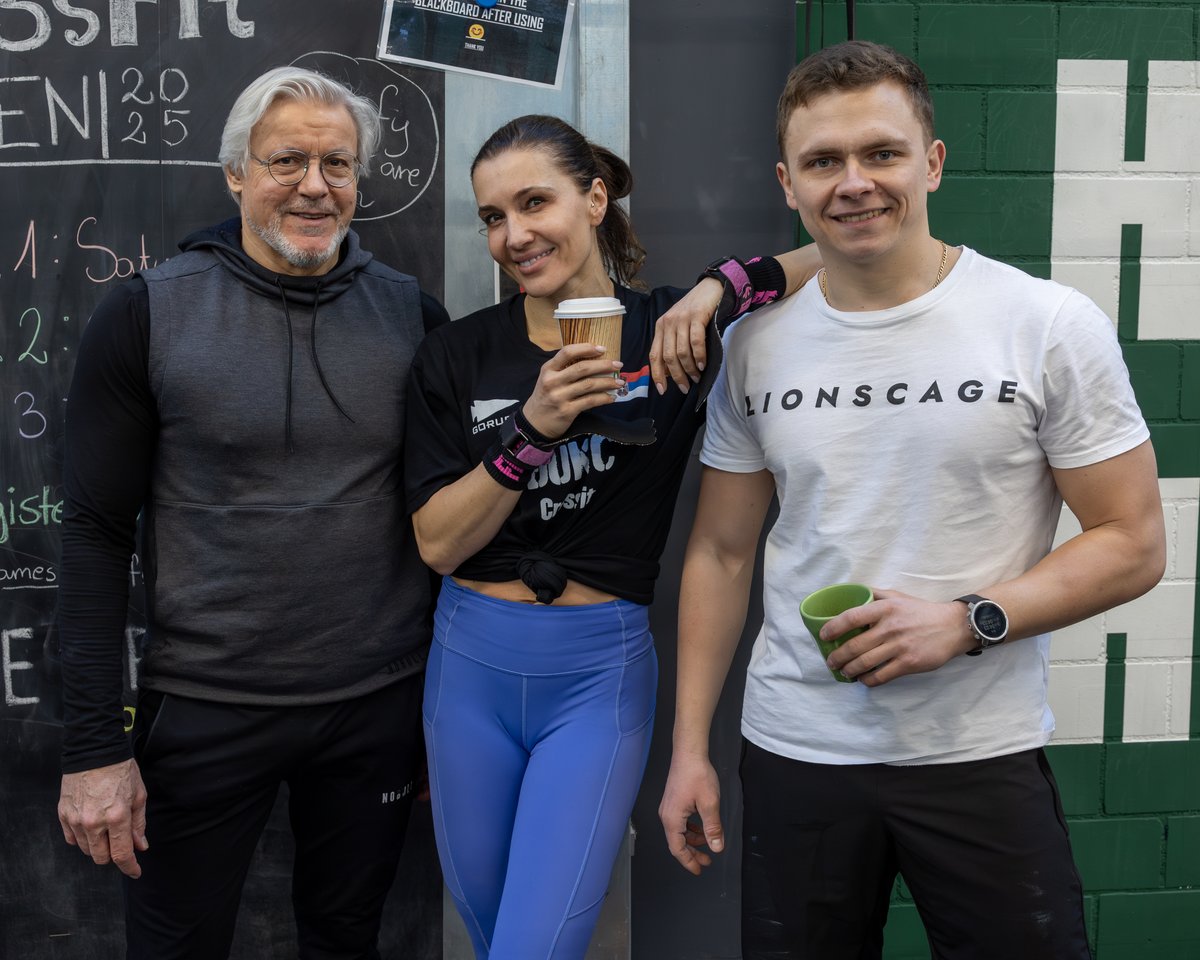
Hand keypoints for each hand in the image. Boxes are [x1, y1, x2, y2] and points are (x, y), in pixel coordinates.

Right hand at [58, 759, 148, 878]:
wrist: (94, 751)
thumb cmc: (121, 770)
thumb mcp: (139, 795)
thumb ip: (138, 824)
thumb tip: (140, 846)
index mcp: (117, 817)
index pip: (121, 854)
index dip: (130, 867)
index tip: (135, 872)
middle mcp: (94, 822)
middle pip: (101, 857)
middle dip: (113, 855)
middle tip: (120, 842)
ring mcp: (75, 820)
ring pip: (87, 850)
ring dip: (98, 846)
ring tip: (106, 828)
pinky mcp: (63, 815)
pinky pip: (72, 839)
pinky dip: (83, 838)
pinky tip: (91, 827)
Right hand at [522, 342, 623, 438]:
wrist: (535, 422)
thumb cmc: (546, 396)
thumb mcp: (549, 378)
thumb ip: (565, 369)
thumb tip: (595, 360)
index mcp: (548, 369)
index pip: (567, 352)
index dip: (586, 348)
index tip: (602, 348)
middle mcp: (553, 381)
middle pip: (582, 368)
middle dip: (603, 365)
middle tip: (618, 364)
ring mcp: (559, 397)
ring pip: (589, 385)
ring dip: (607, 382)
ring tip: (620, 382)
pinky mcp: (567, 411)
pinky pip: (590, 401)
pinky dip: (603, 398)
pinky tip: (611, 397)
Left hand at [649, 278, 723, 394]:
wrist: (710, 288)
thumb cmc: (696, 311)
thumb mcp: (678, 326)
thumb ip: (672, 344)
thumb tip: (669, 371)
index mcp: (660, 327)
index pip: (654, 355)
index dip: (657, 375)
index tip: (662, 390)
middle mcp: (668, 323)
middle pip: (668, 357)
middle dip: (676, 376)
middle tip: (685, 387)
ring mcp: (681, 319)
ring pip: (681, 352)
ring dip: (689, 368)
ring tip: (697, 376)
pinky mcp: (696, 316)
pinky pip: (695, 342)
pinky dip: (698, 356)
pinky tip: (702, 364)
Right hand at [658, 752, 723, 875]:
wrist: (689, 753)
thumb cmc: (697, 774)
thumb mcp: (710, 803)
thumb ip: (713, 828)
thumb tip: (717, 847)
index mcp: (672, 818)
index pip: (677, 849)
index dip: (688, 861)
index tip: (699, 870)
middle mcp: (667, 815)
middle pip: (677, 842)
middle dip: (692, 853)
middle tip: (706, 862)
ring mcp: (669, 807)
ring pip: (679, 832)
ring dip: (693, 840)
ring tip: (708, 843)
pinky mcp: (673, 801)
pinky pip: (681, 822)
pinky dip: (691, 829)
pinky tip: (702, 827)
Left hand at [824, 588, 975, 685]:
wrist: (953, 627)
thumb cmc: (921, 612)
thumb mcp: (898, 596)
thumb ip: (875, 594)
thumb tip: (852, 591)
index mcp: (885, 608)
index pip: (851, 617)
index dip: (833, 627)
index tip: (823, 636)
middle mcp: (890, 627)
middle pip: (855, 645)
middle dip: (837, 656)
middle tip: (830, 661)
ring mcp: (900, 647)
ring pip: (865, 663)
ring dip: (849, 670)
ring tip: (843, 672)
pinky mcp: (909, 663)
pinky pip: (882, 675)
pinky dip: (868, 680)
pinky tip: (863, 679)